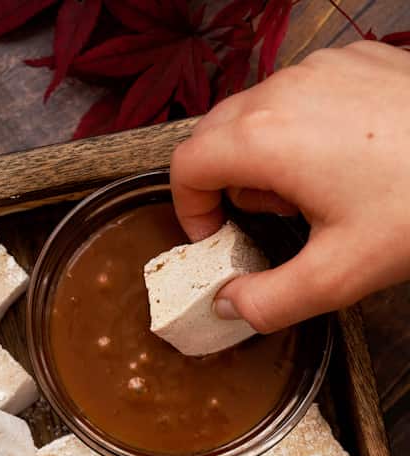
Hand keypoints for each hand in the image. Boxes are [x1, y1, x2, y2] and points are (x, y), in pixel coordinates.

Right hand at [170, 42, 409, 330]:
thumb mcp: (336, 276)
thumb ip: (267, 302)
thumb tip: (228, 306)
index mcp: (266, 139)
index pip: (186, 164)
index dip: (187, 208)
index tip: (213, 236)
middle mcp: (286, 92)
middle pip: (215, 133)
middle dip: (223, 182)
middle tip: (261, 221)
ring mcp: (322, 69)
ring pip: (258, 111)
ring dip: (262, 155)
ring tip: (309, 195)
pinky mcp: (355, 62)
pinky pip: (302, 94)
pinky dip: (301, 129)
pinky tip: (341, 164)